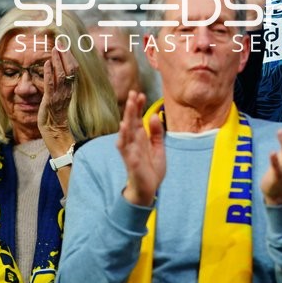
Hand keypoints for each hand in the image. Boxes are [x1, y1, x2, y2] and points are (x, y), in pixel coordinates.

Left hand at [38, 47, 78, 150]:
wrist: (55, 131)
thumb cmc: (57, 115)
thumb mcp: (62, 97)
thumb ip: (62, 85)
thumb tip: (59, 72)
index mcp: (71, 89)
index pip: (74, 69)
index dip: (70, 57)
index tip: (65, 45)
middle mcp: (67, 90)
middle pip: (70, 69)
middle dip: (65, 55)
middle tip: (60, 42)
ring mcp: (59, 95)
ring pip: (61, 75)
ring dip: (57, 61)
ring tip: (54, 49)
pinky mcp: (50, 101)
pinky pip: (50, 85)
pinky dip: (49, 73)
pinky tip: (46, 64)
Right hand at [117, 91, 163, 205]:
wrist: (148, 189)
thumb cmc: (151, 168)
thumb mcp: (158, 148)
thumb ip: (156, 133)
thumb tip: (154, 115)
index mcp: (140, 138)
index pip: (137, 118)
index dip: (138, 107)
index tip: (140, 94)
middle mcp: (133, 142)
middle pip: (131, 121)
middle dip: (132, 107)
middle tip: (133, 92)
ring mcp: (130, 150)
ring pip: (127, 131)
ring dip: (127, 117)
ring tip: (129, 104)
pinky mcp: (130, 160)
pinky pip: (125, 147)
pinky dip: (123, 137)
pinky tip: (123, 127)